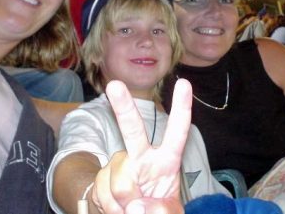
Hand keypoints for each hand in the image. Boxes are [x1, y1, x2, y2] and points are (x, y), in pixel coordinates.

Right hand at [92, 79, 191, 213]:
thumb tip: (135, 205)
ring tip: (131, 209)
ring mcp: (119, 166)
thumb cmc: (155, 211)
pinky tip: (118, 209)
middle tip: (114, 85)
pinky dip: (112, 208)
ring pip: (121, 178)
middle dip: (123, 106)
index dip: (182, 108)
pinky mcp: (100, 178)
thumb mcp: (169, 213)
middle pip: (133, 130)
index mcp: (166, 161)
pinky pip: (104, 193)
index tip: (184, 83)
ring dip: (126, 201)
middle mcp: (141, 157)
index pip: (177, 133)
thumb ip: (162, 210)